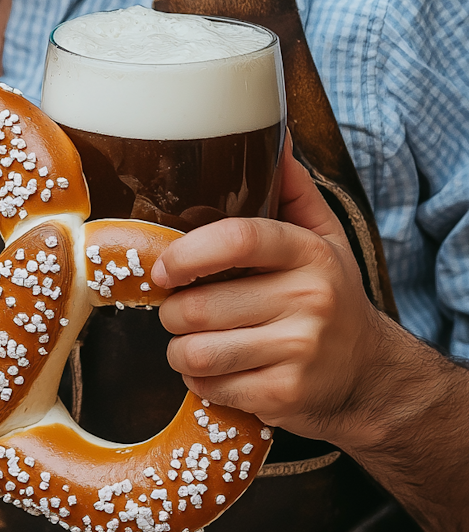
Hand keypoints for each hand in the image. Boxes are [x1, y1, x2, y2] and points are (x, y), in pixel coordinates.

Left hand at [150, 137, 391, 448]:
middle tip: (179, 311)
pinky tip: (222, 371)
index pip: (237, 239)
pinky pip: (210, 387)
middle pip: (199, 306)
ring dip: (181, 351)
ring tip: (196, 342)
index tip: (161, 268)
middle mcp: (309, 300)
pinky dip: (202, 382)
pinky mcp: (285, 396)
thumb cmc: (330, 298)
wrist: (370, 375)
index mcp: (310, 254)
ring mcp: (299, 351)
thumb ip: (293, 190)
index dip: (184, 254)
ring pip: (196, 352)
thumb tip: (275, 135)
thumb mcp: (323, 239)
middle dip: (172, 312)